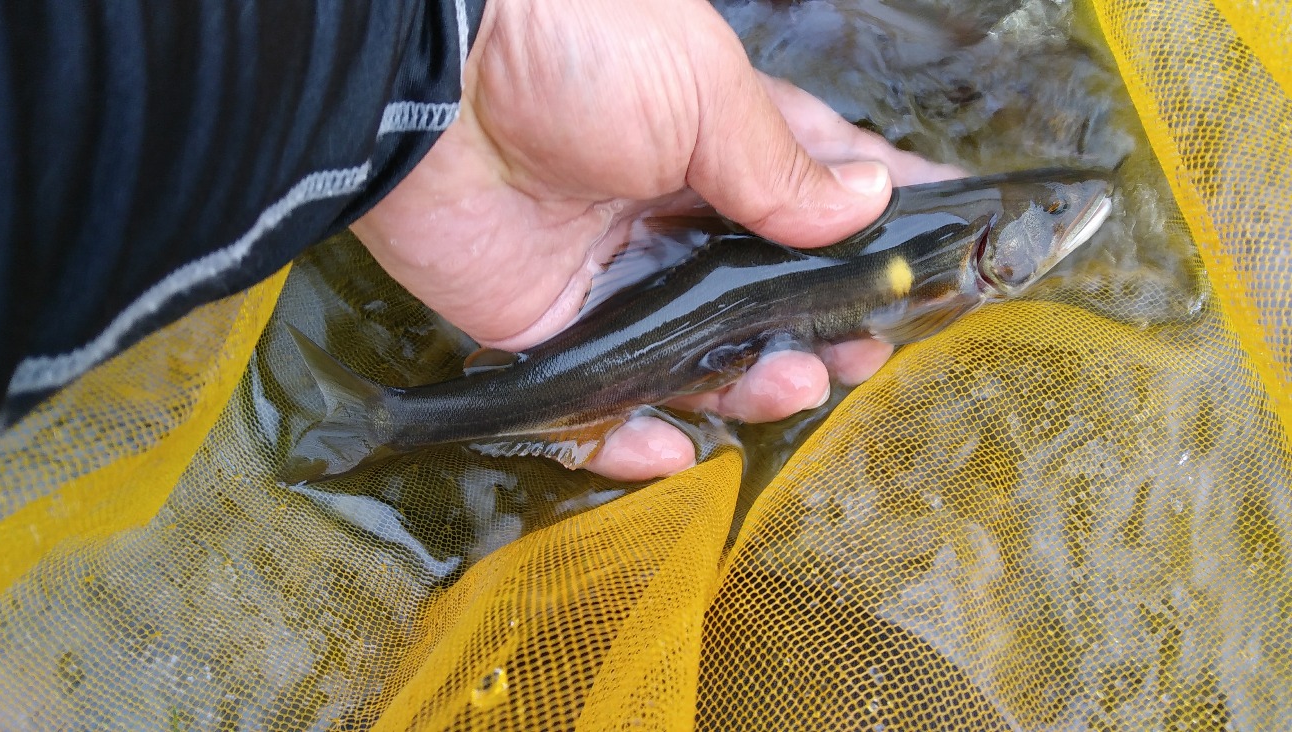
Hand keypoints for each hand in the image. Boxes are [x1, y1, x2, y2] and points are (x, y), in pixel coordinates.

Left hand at [351, 0, 962, 480]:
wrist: (430, 81)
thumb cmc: (581, 51)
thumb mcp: (703, 89)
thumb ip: (779, 164)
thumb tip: (867, 204)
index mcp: (718, 139)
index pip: (816, 185)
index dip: (881, 220)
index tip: (948, 256)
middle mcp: (673, 214)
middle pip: (767, 289)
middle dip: (828, 321)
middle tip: (869, 346)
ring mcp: (612, 278)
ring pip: (701, 356)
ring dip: (755, 382)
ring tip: (795, 380)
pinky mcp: (546, 330)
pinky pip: (600, 403)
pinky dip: (635, 439)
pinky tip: (679, 450)